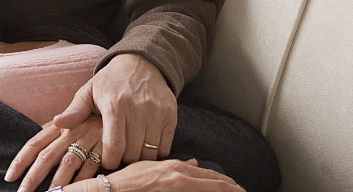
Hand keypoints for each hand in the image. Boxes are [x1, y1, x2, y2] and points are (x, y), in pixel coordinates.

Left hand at [5, 115, 102, 191]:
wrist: (122, 101)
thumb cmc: (95, 114)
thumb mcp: (72, 117)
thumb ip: (57, 129)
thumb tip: (38, 138)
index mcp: (60, 126)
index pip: (35, 144)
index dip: (21, 161)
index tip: (9, 177)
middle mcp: (71, 132)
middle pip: (47, 156)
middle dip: (33, 176)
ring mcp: (88, 140)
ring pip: (68, 163)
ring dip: (56, 182)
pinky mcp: (105, 147)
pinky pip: (92, 167)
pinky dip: (82, 181)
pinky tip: (74, 191)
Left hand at [53, 53, 176, 169]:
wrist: (141, 63)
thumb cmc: (110, 81)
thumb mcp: (89, 91)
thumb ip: (74, 111)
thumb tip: (57, 124)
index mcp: (114, 105)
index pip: (114, 146)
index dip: (109, 161)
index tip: (106, 162)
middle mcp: (137, 109)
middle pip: (132, 152)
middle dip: (124, 160)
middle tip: (119, 156)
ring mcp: (156, 112)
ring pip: (150, 152)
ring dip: (140, 157)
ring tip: (131, 151)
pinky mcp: (171, 115)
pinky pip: (165, 146)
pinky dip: (156, 152)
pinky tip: (145, 145)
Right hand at [96, 158, 243, 191]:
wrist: (113, 190)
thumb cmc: (129, 180)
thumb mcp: (151, 167)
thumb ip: (176, 166)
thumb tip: (195, 164)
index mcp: (176, 167)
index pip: (211, 176)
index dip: (228, 183)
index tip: (239, 188)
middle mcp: (180, 176)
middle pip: (216, 184)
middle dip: (233, 190)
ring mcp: (176, 187)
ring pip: (210, 190)